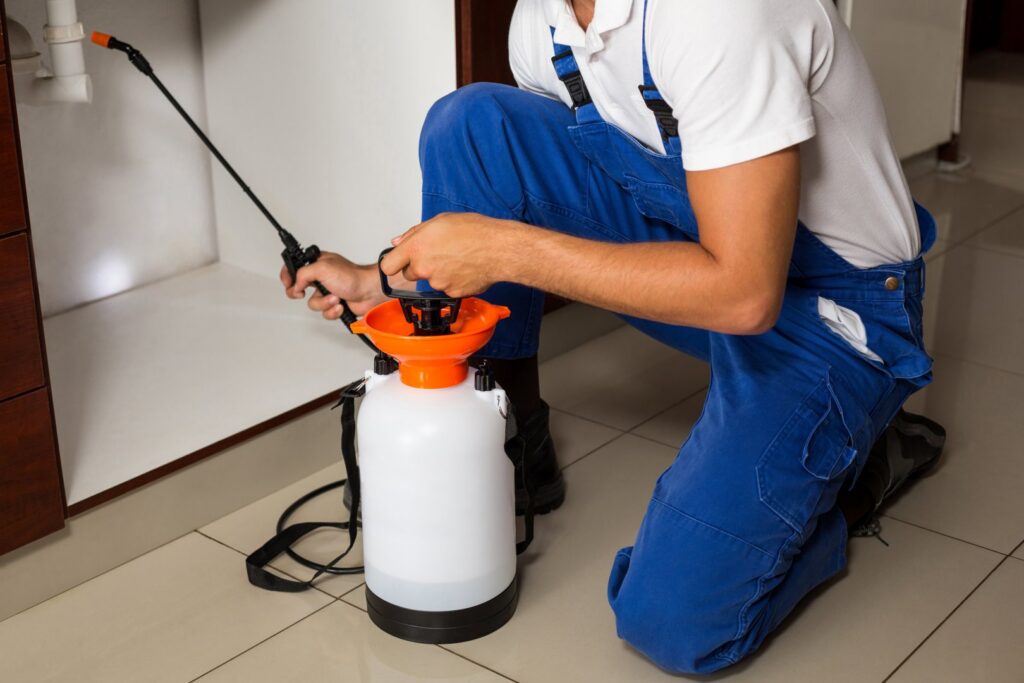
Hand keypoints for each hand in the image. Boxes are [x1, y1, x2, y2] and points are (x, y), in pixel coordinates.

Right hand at [279, 251, 382, 318]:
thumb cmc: (352, 276)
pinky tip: (341, 304)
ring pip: (313, 304)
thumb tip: (297, 285)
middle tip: (302, 293)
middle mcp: (320, 278)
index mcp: (316, 264)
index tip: (288, 283)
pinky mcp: (335, 304)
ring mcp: (327, 291)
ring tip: (335, 297)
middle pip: (298, 288)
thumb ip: (303, 274)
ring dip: (324, 303)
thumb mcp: (322, 268)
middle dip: (301, 293)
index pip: (294, 267)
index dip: (287, 276)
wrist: (370, 291)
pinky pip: (324, 313)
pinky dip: (332, 310)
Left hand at [380, 212, 511, 297]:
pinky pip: (447, 288)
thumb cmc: (475, 231)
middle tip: (438, 254)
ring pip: (431, 280)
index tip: (398, 262)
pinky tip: (465, 268)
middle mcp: (424, 267)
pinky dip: (453, 280)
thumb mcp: (440, 220)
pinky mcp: (451, 293)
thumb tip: (398, 242)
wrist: (499, 249)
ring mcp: (437, 283)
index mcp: (416, 247)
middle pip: (410, 274)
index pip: (388, 265)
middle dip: (419, 266)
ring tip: (457, 258)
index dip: (393, 263)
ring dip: (439, 272)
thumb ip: (413, 233)